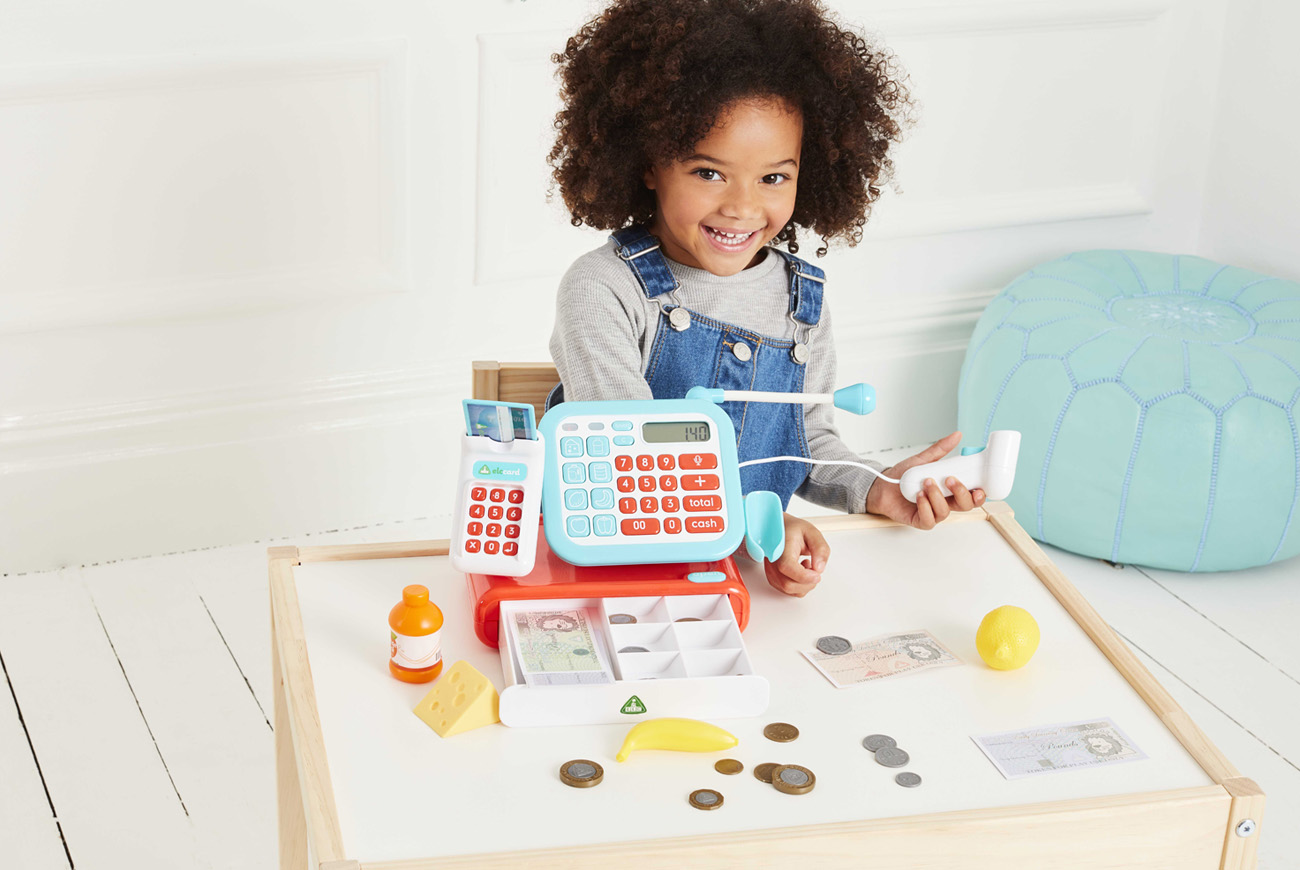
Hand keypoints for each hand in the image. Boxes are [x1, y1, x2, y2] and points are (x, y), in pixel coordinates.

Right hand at [763, 513, 828, 596]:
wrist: (779, 530)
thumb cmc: (793, 530)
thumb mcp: (812, 532)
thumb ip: (820, 549)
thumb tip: (819, 568)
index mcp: (780, 547)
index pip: (787, 567)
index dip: (804, 576)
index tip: (817, 574)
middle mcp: (772, 561)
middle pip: (788, 584)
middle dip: (808, 582)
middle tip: (814, 567)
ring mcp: (771, 571)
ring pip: (788, 590)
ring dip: (804, 584)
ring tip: (807, 566)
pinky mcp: (773, 578)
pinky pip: (788, 590)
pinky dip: (799, 586)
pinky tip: (801, 572)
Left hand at [865, 431, 985, 529]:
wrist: (882, 486)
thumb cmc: (903, 476)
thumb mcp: (923, 459)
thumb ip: (940, 449)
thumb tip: (956, 435)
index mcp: (950, 490)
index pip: (971, 495)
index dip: (979, 494)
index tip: (979, 487)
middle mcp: (944, 502)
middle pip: (964, 506)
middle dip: (961, 493)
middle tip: (950, 479)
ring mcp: (933, 512)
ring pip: (946, 511)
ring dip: (937, 496)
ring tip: (926, 482)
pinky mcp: (920, 520)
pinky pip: (929, 519)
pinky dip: (925, 506)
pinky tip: (919, 495)